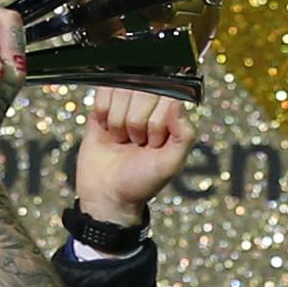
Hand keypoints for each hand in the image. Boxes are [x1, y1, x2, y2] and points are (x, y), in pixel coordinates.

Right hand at [75, 87, 195, 226]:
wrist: (106, 197)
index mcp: (171, 115)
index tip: (153, 143)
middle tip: (136, 142)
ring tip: (121, 138)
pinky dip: (102, 111)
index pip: (166, 95)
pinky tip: (106, 128)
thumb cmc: (141, 182)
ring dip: (118, 120)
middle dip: (136, 122)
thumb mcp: (171, 163)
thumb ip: (185, 134)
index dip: (156, 121)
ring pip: (121, 90)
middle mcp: (150, 105)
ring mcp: (125, 104)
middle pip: (142, 90)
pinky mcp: (102, 107)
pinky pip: (103, 90)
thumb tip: (177, 103)